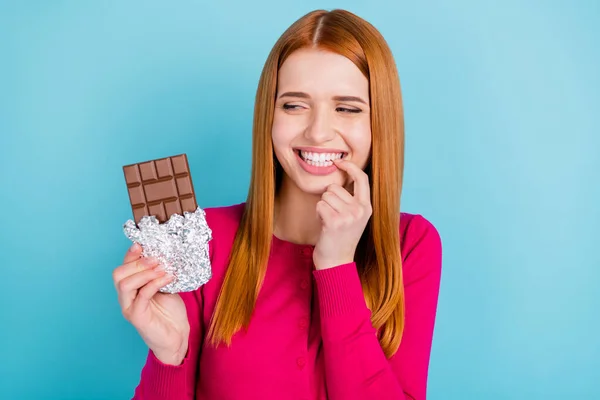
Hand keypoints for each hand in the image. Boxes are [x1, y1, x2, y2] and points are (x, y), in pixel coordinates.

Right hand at [112, 243, 189, 364]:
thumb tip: (164, 254)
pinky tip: (168, 278)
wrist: (177, 337)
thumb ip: (159, 273)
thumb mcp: (165, 286)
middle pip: (118, 274)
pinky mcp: (137, 317)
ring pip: (125, 284)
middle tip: (156, 258)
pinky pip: (142, 296)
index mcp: (131, 288)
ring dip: (145, 272)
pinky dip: (155, 283)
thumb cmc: (170, 312)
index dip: (131, 255)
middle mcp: (126, 298)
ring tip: (163, 268)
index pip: (124, 267)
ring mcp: (130, 307)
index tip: (142, 244)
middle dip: (137, 263)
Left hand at [313, 159, 372, 269]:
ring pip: (326, 196)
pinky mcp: (334, 222)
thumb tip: (343, 175)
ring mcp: (348, 216)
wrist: (337, 262)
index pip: (362, 178)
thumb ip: (352, 199)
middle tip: (333, 216)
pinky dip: (318, 214)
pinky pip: (320, 205)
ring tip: (329, 221)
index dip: (350, 167)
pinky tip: (324, 225)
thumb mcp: (354, 217)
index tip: (338, 162)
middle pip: (335, 187)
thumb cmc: (341, 237)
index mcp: (367, 207)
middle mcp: (360, 210)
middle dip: (329, 198)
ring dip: (323, 207)